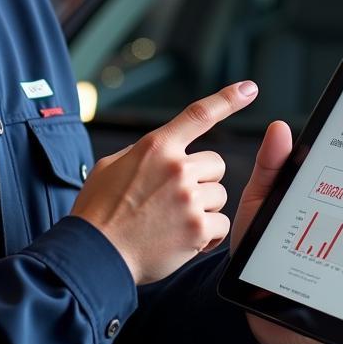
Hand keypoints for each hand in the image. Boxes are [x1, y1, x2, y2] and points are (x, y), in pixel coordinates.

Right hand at [71, 81, 258, 284]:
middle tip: (176, 199)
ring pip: (219, 195)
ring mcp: (188, 197)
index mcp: (156, 146)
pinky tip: (183, 240)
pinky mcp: (197, 228)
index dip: (227, 99)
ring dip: (203, 208)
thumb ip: (142, 154)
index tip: (248, 89)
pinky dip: (206, 235)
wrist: (94, 254)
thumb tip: (158, 152)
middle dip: (202, 180)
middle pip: (216, 164)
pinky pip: (220, 224)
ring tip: (174, 222)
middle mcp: (176, 168)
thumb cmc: (98, 211)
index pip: (198, 115)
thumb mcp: (111, 166)